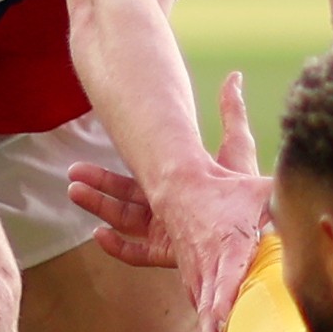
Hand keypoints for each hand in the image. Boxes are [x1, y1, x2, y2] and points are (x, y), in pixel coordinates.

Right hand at [67, 70, 255, 268]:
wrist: (258, 235)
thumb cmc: (250, 193)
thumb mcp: (238, 146)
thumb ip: (232, 113)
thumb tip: (234, 76)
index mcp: (185, 184)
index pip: (148, 169)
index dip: (127, 157)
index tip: (105, 143)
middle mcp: (173, 208)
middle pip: (128, 196)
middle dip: (100, 183)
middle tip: (74, 172)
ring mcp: (170, 233)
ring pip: (126, 220)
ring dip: (100, 206)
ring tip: (75, 193)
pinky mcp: (172, 255)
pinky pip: (137, 254)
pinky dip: (117, 246)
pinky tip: (99, 234)